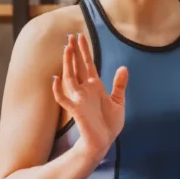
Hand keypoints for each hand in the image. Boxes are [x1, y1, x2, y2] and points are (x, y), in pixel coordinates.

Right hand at [52, 32, 128, 157]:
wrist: (104, 142)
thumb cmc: (109, 124)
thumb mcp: (118, 101)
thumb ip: (119, 84)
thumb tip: (123, 67)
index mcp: (95, 86)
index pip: (88, 64)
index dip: (84, 51)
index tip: (80, 37)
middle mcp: (85, 90)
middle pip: (77, 67)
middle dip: (74, 52)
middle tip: (71, 36)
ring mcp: (79, 99)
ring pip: (70, 78)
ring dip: (68, 64)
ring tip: (66, 49)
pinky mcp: (76, 110)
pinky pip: (63, 99)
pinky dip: (58, 90)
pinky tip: (55, 78)